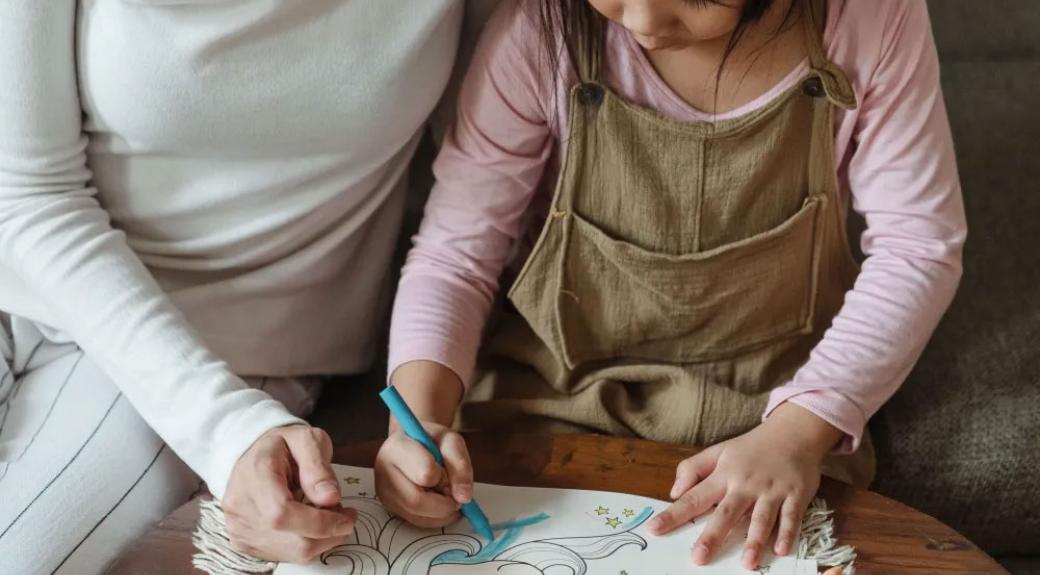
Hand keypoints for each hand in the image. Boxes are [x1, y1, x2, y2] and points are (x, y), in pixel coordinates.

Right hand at [222, 425, 356, 562]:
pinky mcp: (242, 542)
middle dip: (328, 532)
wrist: (254, 453)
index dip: (321, 523)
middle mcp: (240, 505)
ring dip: (319, 539)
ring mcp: (238, 527)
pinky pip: (283, 556)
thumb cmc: (283, 445)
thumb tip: (330, 498)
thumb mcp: (308, 439)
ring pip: (291, 553)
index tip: (347, 517)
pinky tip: (307, 524)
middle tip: (342, 513)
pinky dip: (304, 544)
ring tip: (325, 514)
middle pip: (291, 540)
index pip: (282, 514)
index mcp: (255, 474)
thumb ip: (319, 467)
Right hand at [374, 421, 472, 527]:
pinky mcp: (389, 507)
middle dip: (444, 503)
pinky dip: (435, 517)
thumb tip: (463, 497)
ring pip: (417, 516)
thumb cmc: (431, 440)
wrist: (413, 442)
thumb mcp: (451, 441)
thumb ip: (460, 465)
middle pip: (417, 501)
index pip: (425, 473)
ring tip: (445, 493)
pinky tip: (438, 502)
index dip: (444, 477)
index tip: (448, 471)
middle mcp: (384, 471)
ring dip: (441, 511)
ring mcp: (384, 492)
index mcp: (397, 447)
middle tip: (454, 493)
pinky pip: (417, 522)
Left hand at [647, 403, 842, 569]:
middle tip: (698, 558)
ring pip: (761, 518)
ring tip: (746, 563)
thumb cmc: (752, 448)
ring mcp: (771, 490)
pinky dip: (787, 533)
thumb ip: (693, 469)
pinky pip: (791, 517)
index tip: (654, 529)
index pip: (693, 497)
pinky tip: (781, 550)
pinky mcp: (795, 495)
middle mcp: (745, 485)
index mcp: (723, 475)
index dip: (673, 514)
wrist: (793, 432)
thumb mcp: (718, 451)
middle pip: (726, 513)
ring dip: (754, 541)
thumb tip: (674, 492)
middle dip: (712, 536)